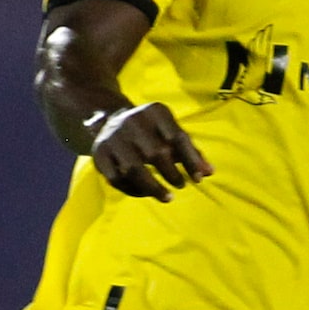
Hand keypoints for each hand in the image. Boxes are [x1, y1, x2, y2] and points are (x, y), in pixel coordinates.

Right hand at [90, 102, 212, 200]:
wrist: (111, 119)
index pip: (177, 137)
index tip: (199, 179)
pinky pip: (116, 179)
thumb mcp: (171, 132)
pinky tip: (146, 193)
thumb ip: (191, 151)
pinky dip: (133, 190)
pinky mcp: (99, 153)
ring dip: (153, 187)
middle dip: (172, 174)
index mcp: (155, 112)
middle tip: (182, 185)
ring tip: (168, 197)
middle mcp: (132, 121)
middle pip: (156, 153)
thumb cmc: (152, 132)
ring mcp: (113, 137)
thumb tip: (209, 173)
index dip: (191, 160)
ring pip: (134, 169)